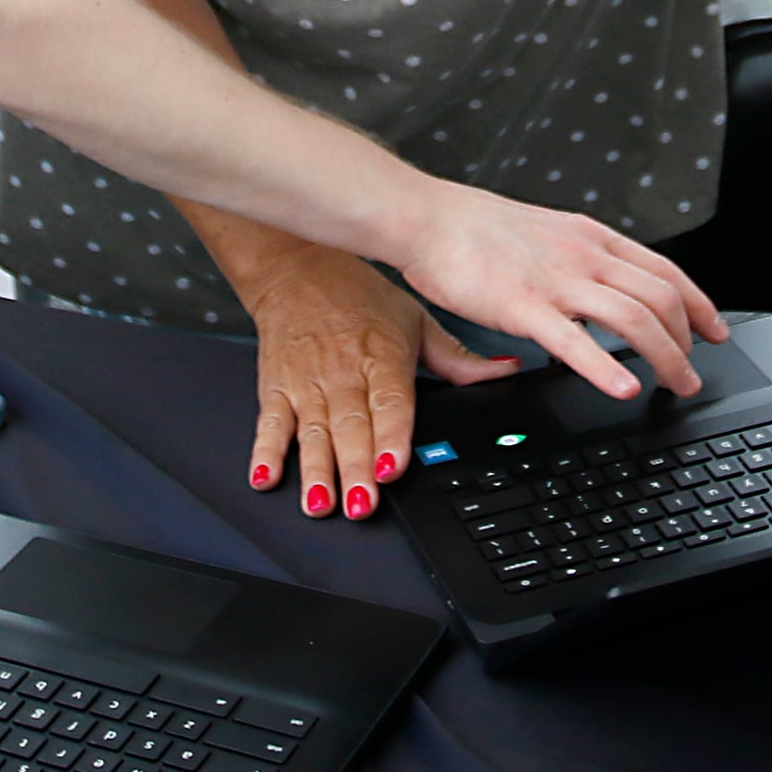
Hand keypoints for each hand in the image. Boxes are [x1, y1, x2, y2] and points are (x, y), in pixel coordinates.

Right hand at [235, 243, 520, 520]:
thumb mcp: (415, 320)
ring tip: (321, 504)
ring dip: (315, 471)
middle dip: (355, 469)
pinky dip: (266, 452)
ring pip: (312, 433)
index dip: (391, 436)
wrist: (298, 267)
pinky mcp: (276, 389)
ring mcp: (307, 383)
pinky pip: (270, 424)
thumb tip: (506, 372)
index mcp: (382, 356)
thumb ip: (458, 359)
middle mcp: (343, 373)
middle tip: (361, 504)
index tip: (391, 467)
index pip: (390, 402)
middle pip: (351, 427)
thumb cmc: (358, 296)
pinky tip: (266, 477)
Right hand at [388, 183, 727, 402]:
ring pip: (634, 318)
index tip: (715, 329)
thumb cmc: (475, 230)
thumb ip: (579, 261)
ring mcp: (557, 280)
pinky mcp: (524, 306)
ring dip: (665, 357)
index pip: (665, 270)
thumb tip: (602, 293)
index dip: (699, 303)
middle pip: (661, 297)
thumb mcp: (546, 234)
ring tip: (676, 385)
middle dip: (689, 341)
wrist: (427, 217)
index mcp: (591, 238)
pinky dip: (607, 368)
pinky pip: (576, 341)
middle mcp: (584, 255)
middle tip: (694, 372)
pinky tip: (623, 389)